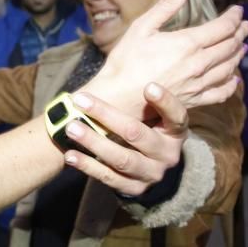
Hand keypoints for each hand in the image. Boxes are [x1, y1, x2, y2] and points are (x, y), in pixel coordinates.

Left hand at [61, 84, 187, 196]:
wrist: (152, 170)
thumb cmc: (149, 130)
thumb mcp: (155, 115)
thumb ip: (146, 96)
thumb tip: (129, 57)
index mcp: (176, 132)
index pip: (176, 117)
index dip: (165, 102)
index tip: (148, 87)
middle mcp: (168, 154)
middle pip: (138, 134)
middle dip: (107, 116)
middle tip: (81, 100)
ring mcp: (152, 174)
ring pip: (122, 159)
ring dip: (94, 142)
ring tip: (71, 127)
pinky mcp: (135, 189)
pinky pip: (109, 178)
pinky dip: (88, 166)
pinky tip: (71, 154)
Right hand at [85, 0, 247, 116]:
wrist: (117, 97)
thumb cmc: (125, 61)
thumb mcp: (142, 27)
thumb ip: (167, 5)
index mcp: (188, 43)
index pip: (222, 27)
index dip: (234, 17)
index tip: (239, 10)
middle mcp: (198, 64)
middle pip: (230, 46)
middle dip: (241, 33)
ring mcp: (197, 85)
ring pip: (229, 68)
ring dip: (239, 55)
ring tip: (244, 47)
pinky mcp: (192, 102)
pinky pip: (220, 93)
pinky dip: (230, 85)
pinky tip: (234, 80)